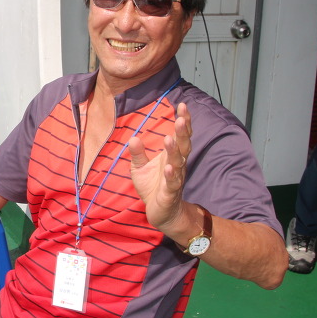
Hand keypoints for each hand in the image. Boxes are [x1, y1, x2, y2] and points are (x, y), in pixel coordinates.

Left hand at [127, 102, 192, 231]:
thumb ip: (138, 153)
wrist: (161, 213)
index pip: (179, 135)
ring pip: (178, 162)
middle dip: (183, 131)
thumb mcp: (140, 168)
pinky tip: (169, 168)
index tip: (183, 104)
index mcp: (171, 156)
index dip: (183, 121)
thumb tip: (133, 138)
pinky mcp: (170, 193)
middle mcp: (177, 164)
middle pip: (183, 145)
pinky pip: (172, 183)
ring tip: (169, 138)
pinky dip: (171, 175)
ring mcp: (175, 178)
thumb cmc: (153, 187)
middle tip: (182, 117)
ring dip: (174, 150)